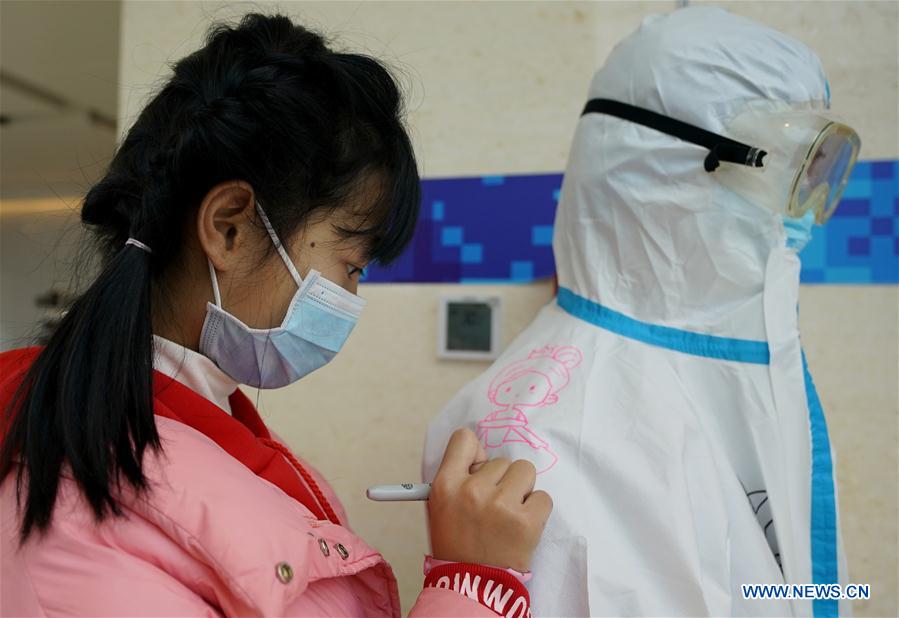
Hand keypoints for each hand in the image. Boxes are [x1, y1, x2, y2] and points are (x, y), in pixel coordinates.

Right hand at [427, 428, 552, 571]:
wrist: (473, 585)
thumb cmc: (458, 543)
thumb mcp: (443, 506)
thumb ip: (459, 476)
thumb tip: (483, 452)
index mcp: (446, 484)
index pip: (464, 439)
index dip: (475, 452)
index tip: (480, 467)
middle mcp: (472, 490)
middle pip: (502, 461)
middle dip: (502, 481)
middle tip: (494, 508)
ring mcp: (500, 505)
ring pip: (526, 471)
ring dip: (522, 490)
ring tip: (510, 514)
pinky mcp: (526, 521)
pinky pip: (544, 497)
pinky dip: (537, 510)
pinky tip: (523, 525)